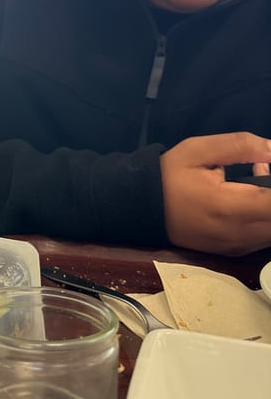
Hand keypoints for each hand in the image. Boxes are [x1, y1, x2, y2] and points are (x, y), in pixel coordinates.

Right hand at [160, 132, 270, 255]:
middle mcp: (239, 233)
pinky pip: (263, 239)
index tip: (267, 170)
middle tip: (260, 169)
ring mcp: (237, 246)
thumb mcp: (198, 150)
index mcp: (231, 207)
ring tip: (255, 183)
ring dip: (270, 208)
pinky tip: (248, 199)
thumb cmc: (169, 176)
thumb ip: (240, 146)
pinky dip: (265, 220)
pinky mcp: (233, 252)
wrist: (141, 208)